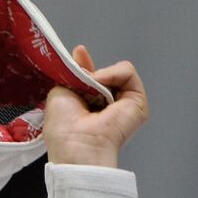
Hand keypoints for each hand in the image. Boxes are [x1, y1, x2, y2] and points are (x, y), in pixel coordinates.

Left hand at [43, 45, 149, 167]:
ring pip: (117, 72)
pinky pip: (128, 73)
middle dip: (92, 70)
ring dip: (101, 74)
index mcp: (87, 106)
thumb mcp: (59, 92)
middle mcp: (106, 105)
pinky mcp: (137, 101)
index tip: (80, 53)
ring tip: (91, 87)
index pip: (91, 80)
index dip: (85, 65)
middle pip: (104, 75)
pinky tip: (102, 82)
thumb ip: (72, 74)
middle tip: (81, 77)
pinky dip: (114, 72)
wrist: (78, 144)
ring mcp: (123, 103)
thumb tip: (81, 55)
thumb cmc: (64, 126)